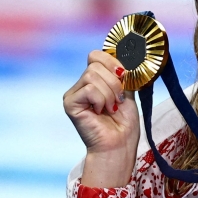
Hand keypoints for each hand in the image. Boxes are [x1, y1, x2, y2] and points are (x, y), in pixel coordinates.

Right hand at [63, 50, 139, 186]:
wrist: (119, 145)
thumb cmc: (124, 123)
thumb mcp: (127, 91)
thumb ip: (123, 73)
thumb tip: (128, 53)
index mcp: (93, 80)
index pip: (96, 55)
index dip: (113, 63)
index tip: (125, 78)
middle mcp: (80, 85)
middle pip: (95, 64)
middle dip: (114, 82)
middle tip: (118, 100)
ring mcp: (73, 94)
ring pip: (92, 76)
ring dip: (109, 93)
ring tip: (111, 108)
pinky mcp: (70, 103)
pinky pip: (89, 89)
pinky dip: (101, 100)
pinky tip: (101, 112)